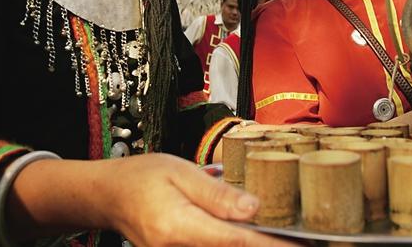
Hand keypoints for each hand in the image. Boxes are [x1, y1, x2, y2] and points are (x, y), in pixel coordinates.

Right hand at [105, 153, 297, 246]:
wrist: (109, 196)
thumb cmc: (142, 177)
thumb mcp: (180, 172)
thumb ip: (217, 193)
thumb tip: (254, 208)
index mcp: (179, 227)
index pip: (236, 242)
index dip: (272, 245)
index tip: (301, 244)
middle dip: (266, 246)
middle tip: (301, 239)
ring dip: (252, 244)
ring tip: (282, 236)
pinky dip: (234, 244)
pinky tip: (253, 235)